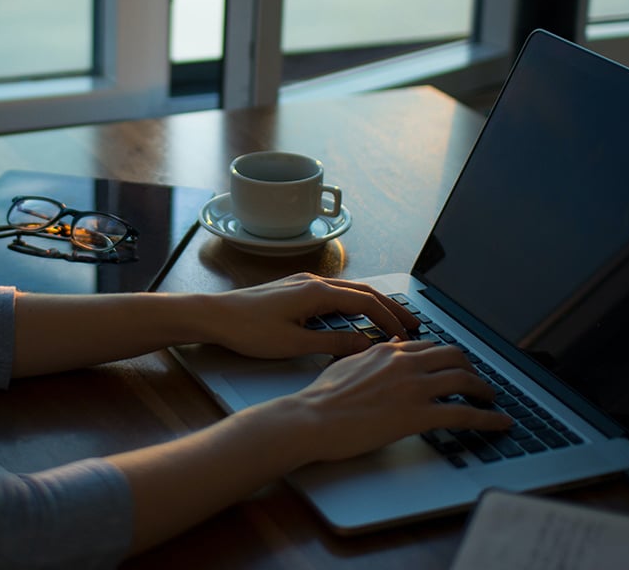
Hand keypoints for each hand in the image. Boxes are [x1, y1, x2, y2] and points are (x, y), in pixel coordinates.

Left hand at [204, 273, 419, 359]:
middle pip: (363, 291)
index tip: (406, 336)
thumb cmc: (248, 329)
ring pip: (349, 291)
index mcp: (317, 292)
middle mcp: (313, 282)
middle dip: (391, 307)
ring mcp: (303, 283)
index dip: (390, 319)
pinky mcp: (294, 289)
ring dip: (373, 304)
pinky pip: (334, 293)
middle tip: (414, 323)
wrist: (215, 315)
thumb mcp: (294, 343)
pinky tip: (356, 317)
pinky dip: (354, 304)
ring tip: (391, 320)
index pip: (366, 302)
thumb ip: (333, 344)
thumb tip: (366, 345)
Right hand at [287, 339, 511, 462]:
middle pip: (454, 356)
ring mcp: (414, 388)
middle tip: (477, 381)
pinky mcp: (419, 415)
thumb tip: (390, 345)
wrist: (312, 419)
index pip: (429, 347)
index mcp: (388, 351)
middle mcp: (405, 363)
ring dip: (484, 390)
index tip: (454, 365)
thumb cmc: (322, 397)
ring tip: (491, 400)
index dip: (447, 357)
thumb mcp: (347, 364)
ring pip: (465, 380)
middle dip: (472, 368)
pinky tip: (501, 423)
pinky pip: (465, 414)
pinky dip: (489, 419)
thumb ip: (372, 354)